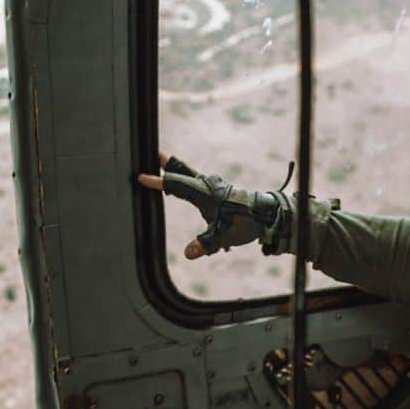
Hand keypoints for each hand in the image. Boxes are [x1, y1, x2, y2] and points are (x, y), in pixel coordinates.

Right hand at [138, 152, 273, 257]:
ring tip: (166, 168)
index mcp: (205, 193)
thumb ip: (205, 245)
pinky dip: (189, 180)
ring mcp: (215, 187)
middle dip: (169, 163)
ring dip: (179, 172)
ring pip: (192, 175)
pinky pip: (200, 182)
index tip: (142, 177)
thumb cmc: (246, 224)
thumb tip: (188, 254)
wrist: (268, 216)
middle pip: (184, 171)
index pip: (176, 185)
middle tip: (154, 154)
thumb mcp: (224, 237)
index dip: (158, 182)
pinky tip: (187, 185)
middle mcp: (208, 186)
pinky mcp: (221, 191)